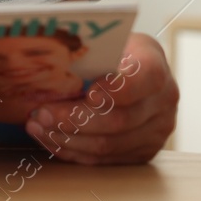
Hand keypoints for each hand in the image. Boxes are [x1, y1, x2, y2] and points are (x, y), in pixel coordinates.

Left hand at [23, 31, 178, 164]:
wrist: (132, 70)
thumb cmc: (110, 52)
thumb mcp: (104, 41)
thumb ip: (88, 51)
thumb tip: (50, 57)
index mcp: (154, 66)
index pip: (143, 80)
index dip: (116, 90)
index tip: (89, 93)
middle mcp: (163, 101)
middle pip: (119, 120)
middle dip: (74, 119)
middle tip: (41, 113)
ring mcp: (156, 131)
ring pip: (109, 145)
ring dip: (67, 138)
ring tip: (37, 126)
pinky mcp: (143, 152)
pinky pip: (105, 159)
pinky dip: (73, 151)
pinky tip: (49, 138)